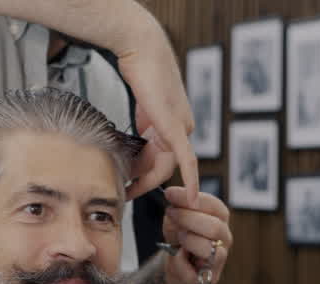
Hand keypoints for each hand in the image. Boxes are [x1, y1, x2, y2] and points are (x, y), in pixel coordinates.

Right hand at [114, 16, 198, 204]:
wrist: (142, 51)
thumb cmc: (141, 72)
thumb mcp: (143, 109)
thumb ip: (145, 130)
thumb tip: (136, 149)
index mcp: (175, 124)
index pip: (162, 157)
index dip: (146, 175)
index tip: (132, 186)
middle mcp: (183, 128)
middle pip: (163, 166)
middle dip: (144, 181)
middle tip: (126, 194)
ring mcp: (182, 128)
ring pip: (167, 166)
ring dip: (149, 181)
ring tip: (129, 190)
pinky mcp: (177, 127)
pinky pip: (186, 160)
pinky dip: (191, 179)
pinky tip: (192, 197)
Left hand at [160, 186, 230, 283]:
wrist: (175, 263)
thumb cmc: (179, 236)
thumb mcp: (175, 217)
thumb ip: (177, 206)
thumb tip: (174, 195)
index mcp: (221, 220)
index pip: (214, 206)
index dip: (192, 199)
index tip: (170, 194)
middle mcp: (225, 239)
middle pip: (215, 227)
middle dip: (189, 218)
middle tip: (171, 213)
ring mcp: (219, 260)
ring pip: (209, 249)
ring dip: (188, 240)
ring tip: (179, 237)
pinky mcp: (209, 279)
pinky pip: (192, 272)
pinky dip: (179, 262)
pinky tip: (176, 255)